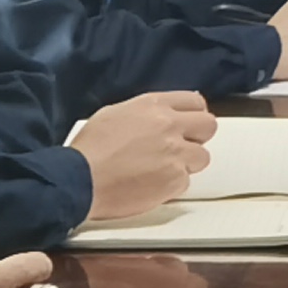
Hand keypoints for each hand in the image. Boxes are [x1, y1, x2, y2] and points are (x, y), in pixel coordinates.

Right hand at [67, 91, 218, 220]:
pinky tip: (151, 185)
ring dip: (186, 164)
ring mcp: (175, 153)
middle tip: (181, 147)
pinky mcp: (175, 179)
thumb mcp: (114, 113)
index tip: (188, 125)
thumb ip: (145, 112)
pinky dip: (172, 186)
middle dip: (198, 137)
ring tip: (162, 170)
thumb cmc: (90, 149)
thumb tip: (161, 114)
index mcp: (154, 105)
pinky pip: (185, 181)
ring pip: (202, 157)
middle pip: (209, 126)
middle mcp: (170, 125)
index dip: (193, 115)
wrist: (79, 180)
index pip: (195, 102)